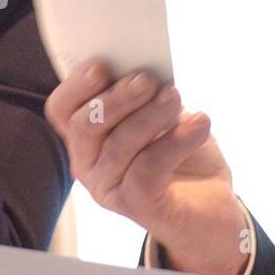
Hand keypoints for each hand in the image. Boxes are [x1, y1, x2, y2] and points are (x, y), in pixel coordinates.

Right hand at [45, 61, 251, 274]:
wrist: (211, 209)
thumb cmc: (183, 155)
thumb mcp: (166, 115)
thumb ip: (149, 95)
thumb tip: (147, 71)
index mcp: (89, 139)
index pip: (62, 111)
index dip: (76, 87)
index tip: (102, 66)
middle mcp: (90, 167)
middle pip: (85, 126)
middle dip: (117, 98)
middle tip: (149, 80)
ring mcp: (111, 190)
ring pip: (119, 145)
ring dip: (151, 115)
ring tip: (176, 98)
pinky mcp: (140, 207)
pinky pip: (148, 169)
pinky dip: (176, 141)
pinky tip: (200, 124)